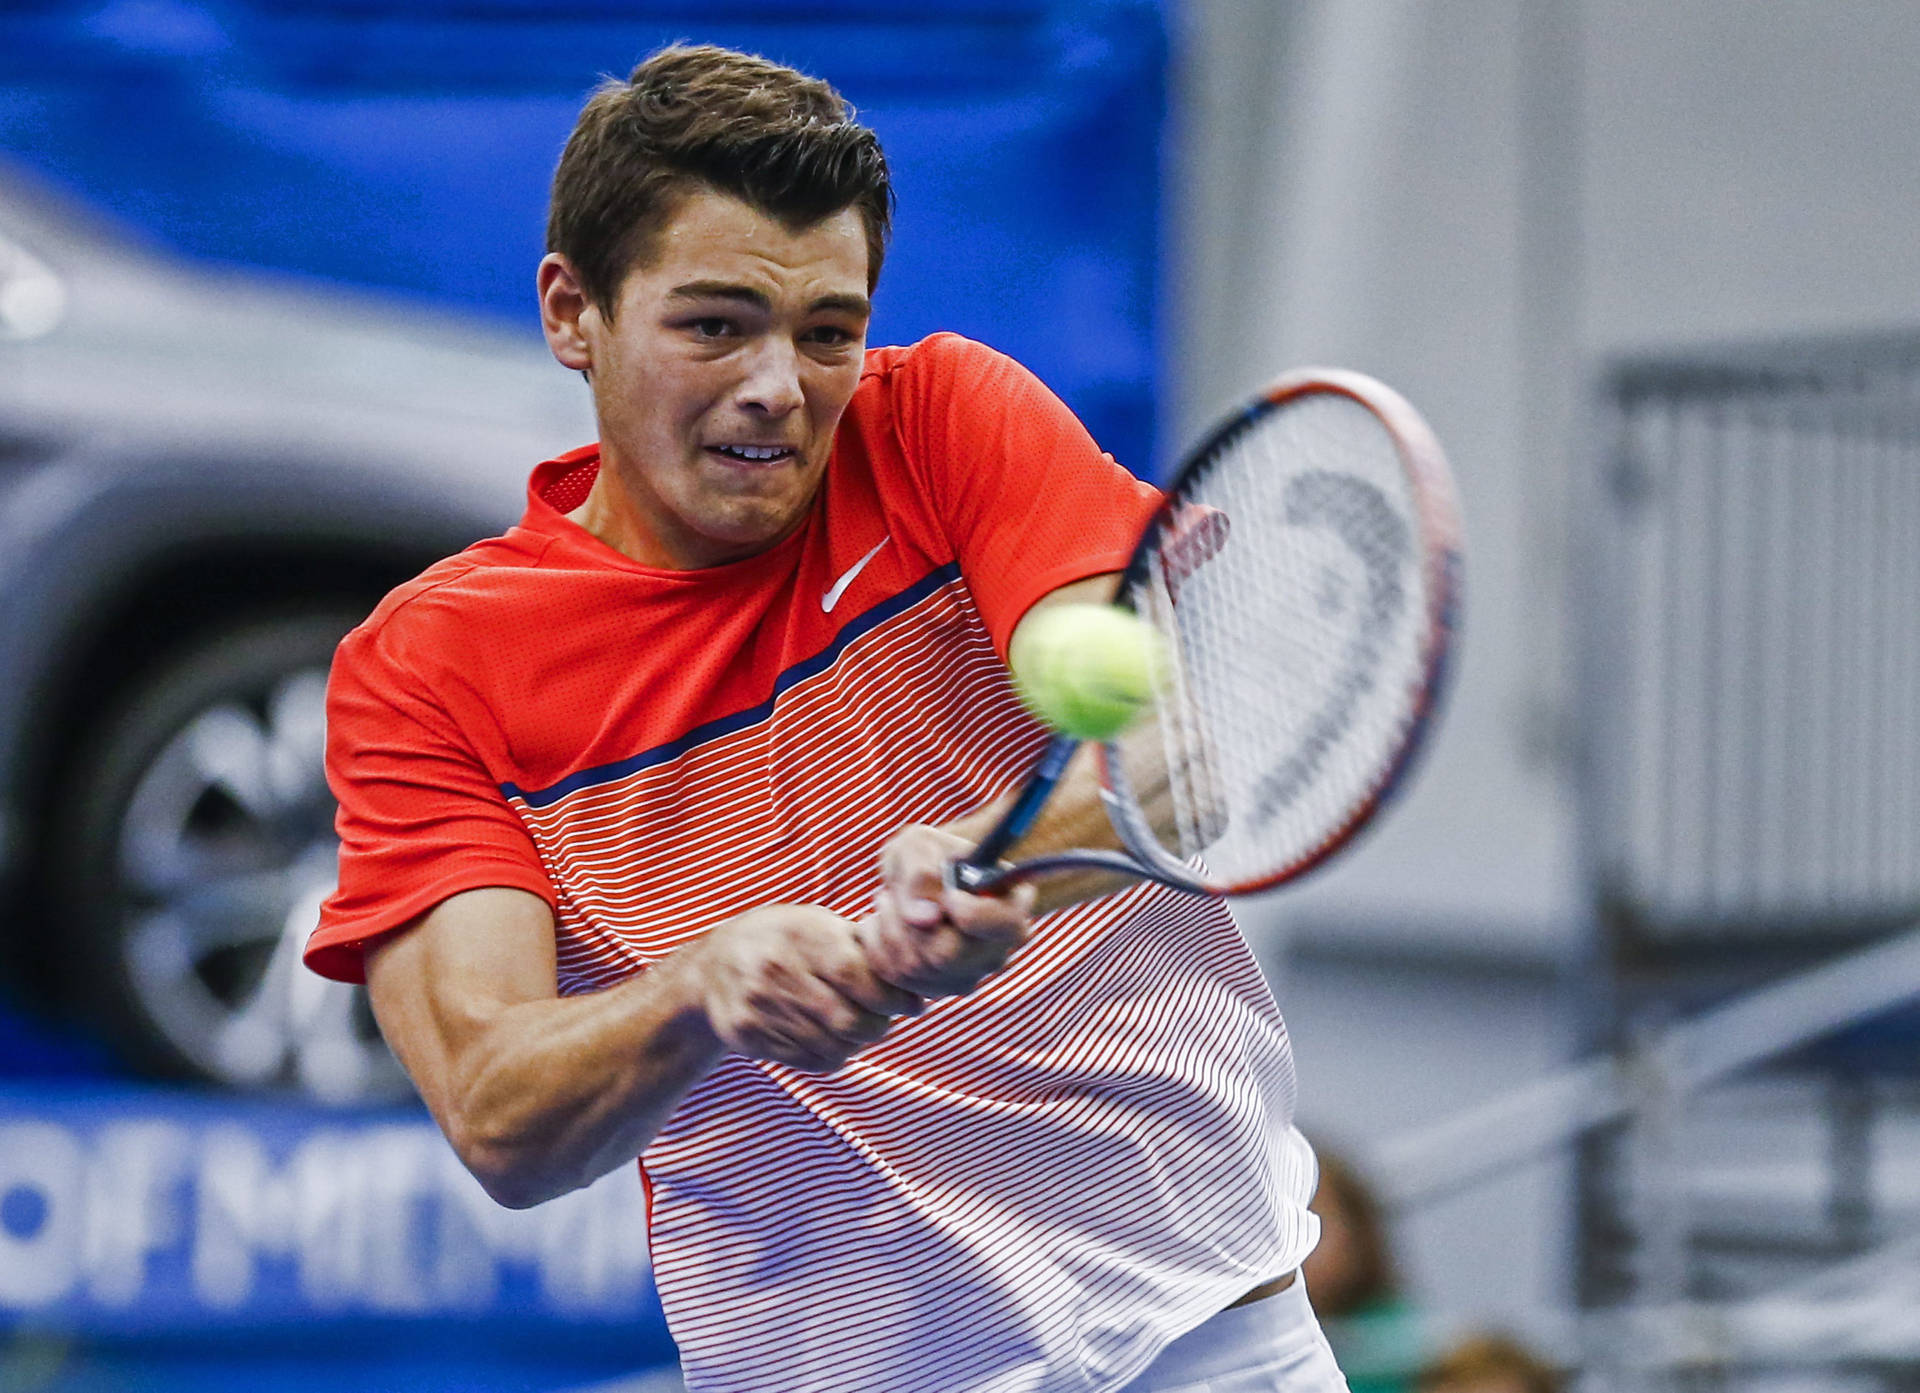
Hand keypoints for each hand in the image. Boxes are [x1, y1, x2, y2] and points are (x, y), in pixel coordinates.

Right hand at [694, 905, 924, 1071]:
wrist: (712, 968)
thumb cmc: (779, 939)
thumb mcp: (813, 922)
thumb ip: (857, 942)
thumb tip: (912, 965)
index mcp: (799, 935)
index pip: (858, 975)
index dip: (893, 996)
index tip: (912, 1003)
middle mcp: (776, 971)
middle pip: (848, 1019)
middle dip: (880, 1025)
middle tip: (887, 1019)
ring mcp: (759, 1007)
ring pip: (833, 1046)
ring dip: (859, 1043)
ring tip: (861, 1027)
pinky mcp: (749, 1037)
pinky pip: (810, 1060)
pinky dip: (834, 1055)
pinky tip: (832, 1037)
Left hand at [860, 824, 1036, 997]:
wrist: (916, 876)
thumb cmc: (926, 854)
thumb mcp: (921, 846)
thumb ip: (922, 874)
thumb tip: (924, 919)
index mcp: (1012, 905)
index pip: (1002, 925)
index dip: (968, 912)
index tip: (946, 893)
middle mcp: (997, 948)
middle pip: (948, 955)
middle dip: (907, 923)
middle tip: (890, 893)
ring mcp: (968, 975)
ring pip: (916, 969)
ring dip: (887, 930)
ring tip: (885, 899)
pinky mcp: (938, 990)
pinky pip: (897, 980)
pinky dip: (877, 948)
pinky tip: (880, 923)